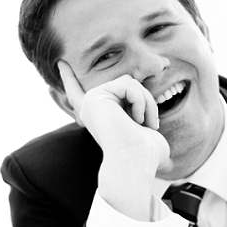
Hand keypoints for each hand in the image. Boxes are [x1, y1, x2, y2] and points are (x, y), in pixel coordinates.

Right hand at [58, 61, 170, 216]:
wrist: (135, 163)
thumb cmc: (144, 156)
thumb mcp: (147, 136)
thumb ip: (149, 131)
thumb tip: (166, 158)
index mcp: (98, 117)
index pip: (83, 94)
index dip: (69, 78)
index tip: (60, 64)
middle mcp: (90, 108)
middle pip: (126, 84)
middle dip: (145, 101)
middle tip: (150, 124)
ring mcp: (90, 101)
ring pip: (129, 82)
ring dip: (146, 102)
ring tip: (145, 123)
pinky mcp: (95, 97)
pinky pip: (129, 85)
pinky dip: (141, 102)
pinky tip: (138, 120)